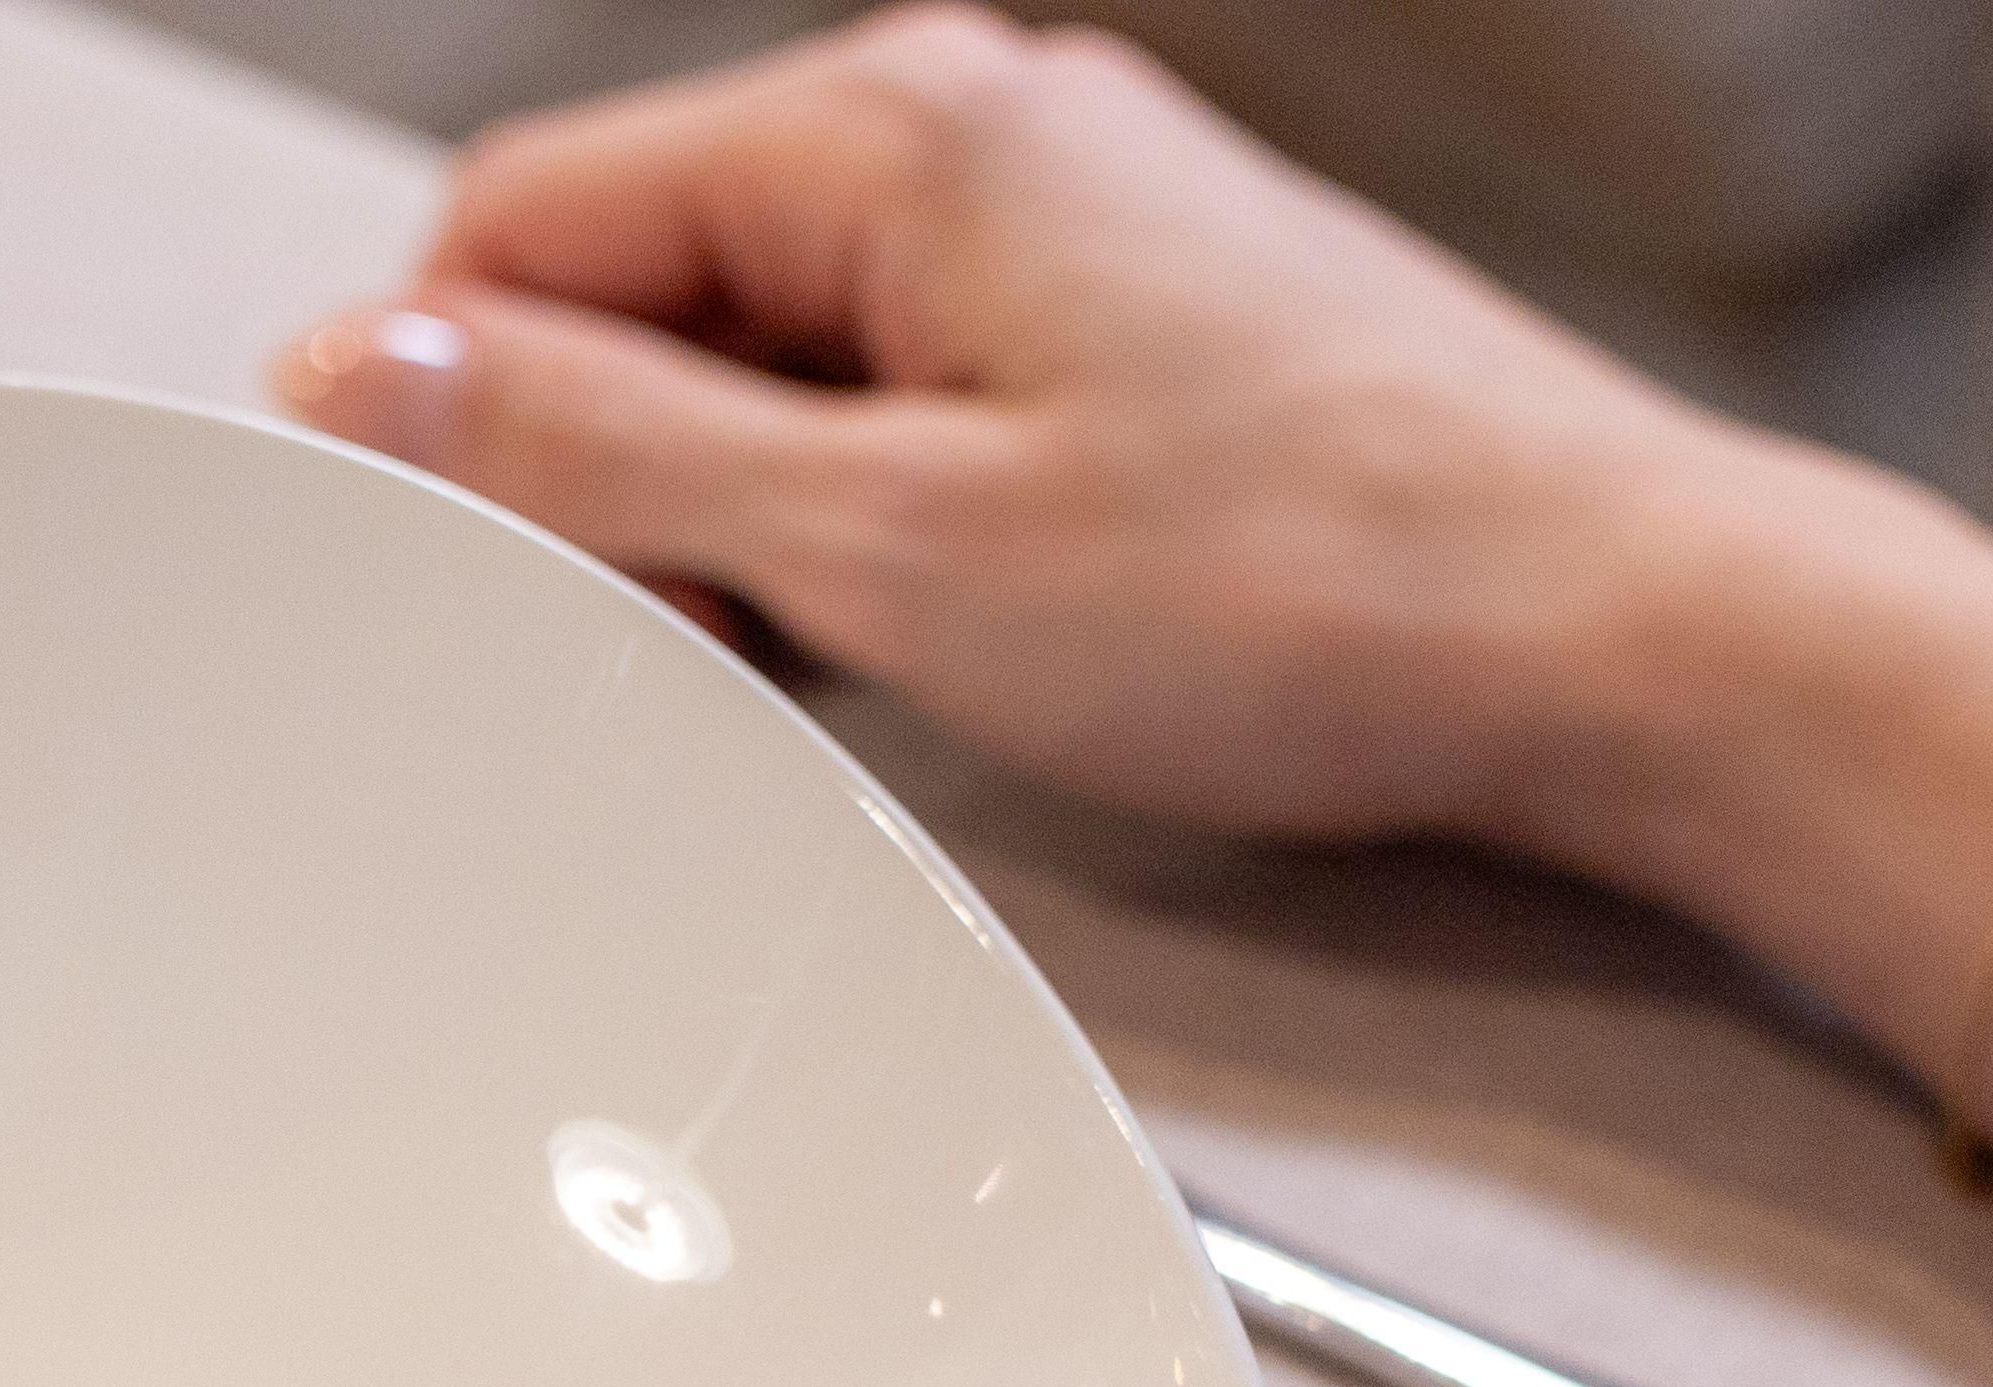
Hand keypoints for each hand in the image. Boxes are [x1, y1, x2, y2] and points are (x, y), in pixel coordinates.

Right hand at [269, 7, 1859, 866]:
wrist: (1619, 639)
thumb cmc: (1320, 589)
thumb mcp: (889, 549)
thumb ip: (601, 453)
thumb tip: (374, 374)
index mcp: (895, 126)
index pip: (517, 221)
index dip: (440, 409)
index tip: (445, 572)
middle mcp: (975, 128)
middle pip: (636, 287)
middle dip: (610, 483)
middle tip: (700, 651)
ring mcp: (1059, 221)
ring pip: (762, 359)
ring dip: (744, 522)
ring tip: (860, 654)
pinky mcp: (1123, 324)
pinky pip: (892, 401)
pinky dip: (865, 526)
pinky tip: (944, 638)